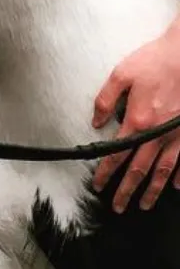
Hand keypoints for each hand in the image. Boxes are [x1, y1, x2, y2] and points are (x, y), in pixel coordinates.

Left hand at [91, 19, 179, 211]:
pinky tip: (176, 186)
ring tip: (144, 204)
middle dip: (127, 190)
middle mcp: (157, 134)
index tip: (98, 186)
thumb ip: (105, 99)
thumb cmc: (153, 61)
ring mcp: (176, 135)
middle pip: (139, 169)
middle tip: (119, 207)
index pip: (117, 154)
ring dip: (153, 190)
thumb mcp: (122, 74)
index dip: (106, 173)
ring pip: (164, 171)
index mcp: (137, 121)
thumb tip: (96, 122)